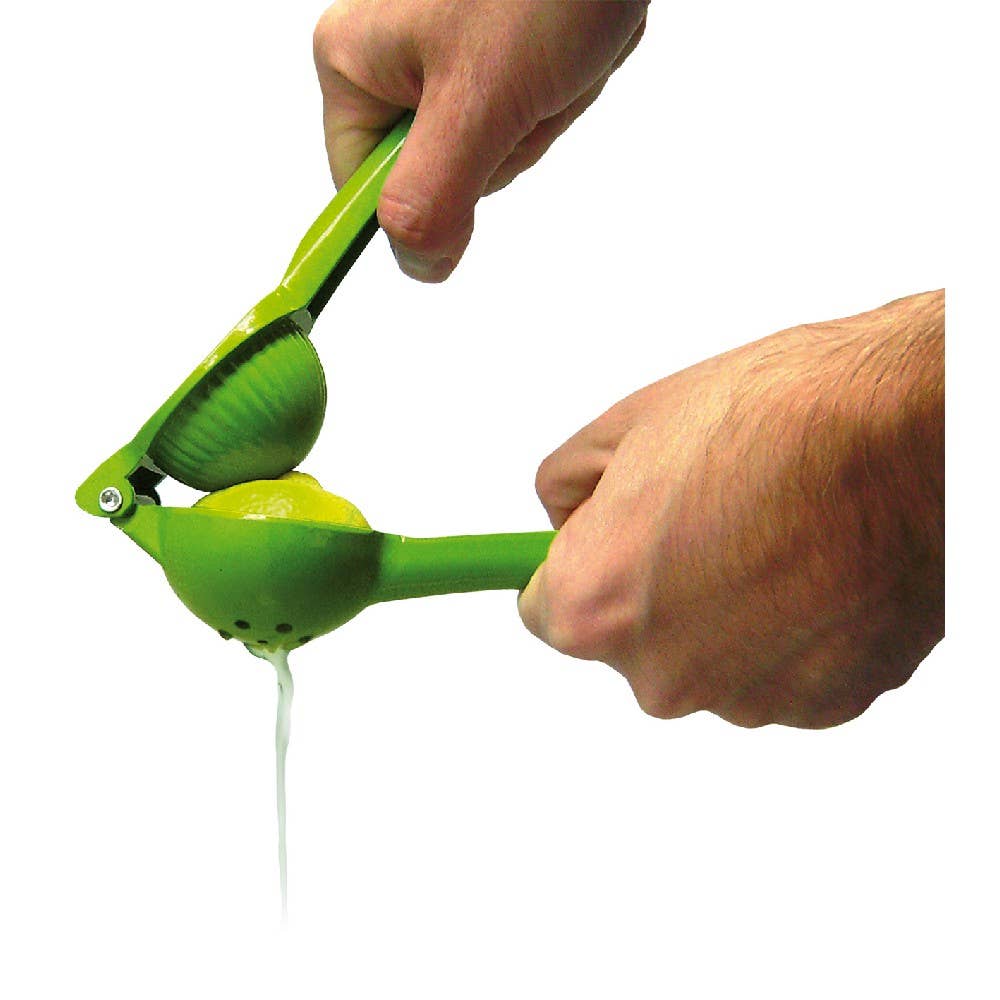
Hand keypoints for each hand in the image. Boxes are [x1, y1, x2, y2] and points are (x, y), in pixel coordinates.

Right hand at [313, 0, 646, 280]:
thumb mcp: (477, 101)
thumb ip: (431, 196)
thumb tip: (414, 265)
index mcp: (355, 62)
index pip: (365, 188)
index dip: (426, 197)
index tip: (472, 162)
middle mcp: (390, 57)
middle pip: (437, 172)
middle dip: (501, 145)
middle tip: (525, 88)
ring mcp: (444, 54)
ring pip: (488, 148)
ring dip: (537, 119)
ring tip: (550, 60)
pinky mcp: (493, 52)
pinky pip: (520, 115)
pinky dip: (556, 95)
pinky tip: (565, 54)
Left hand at [518, 291, 944, 728]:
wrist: (905, 433)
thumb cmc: (772, 418)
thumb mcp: (625, 423)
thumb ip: (566, 488)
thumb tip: (564, 521)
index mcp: (593, 607)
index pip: (542, 611)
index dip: (573, 564)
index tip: (601, 544)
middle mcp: (660, 675)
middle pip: (628, 640)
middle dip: (650, 588)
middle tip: (706, 518)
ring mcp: (746, 699)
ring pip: (706, 658)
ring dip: (724, 612)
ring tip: (771, 534)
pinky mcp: (823, 706)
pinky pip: (776, 669)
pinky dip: (788, 632)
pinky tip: (816, 567)